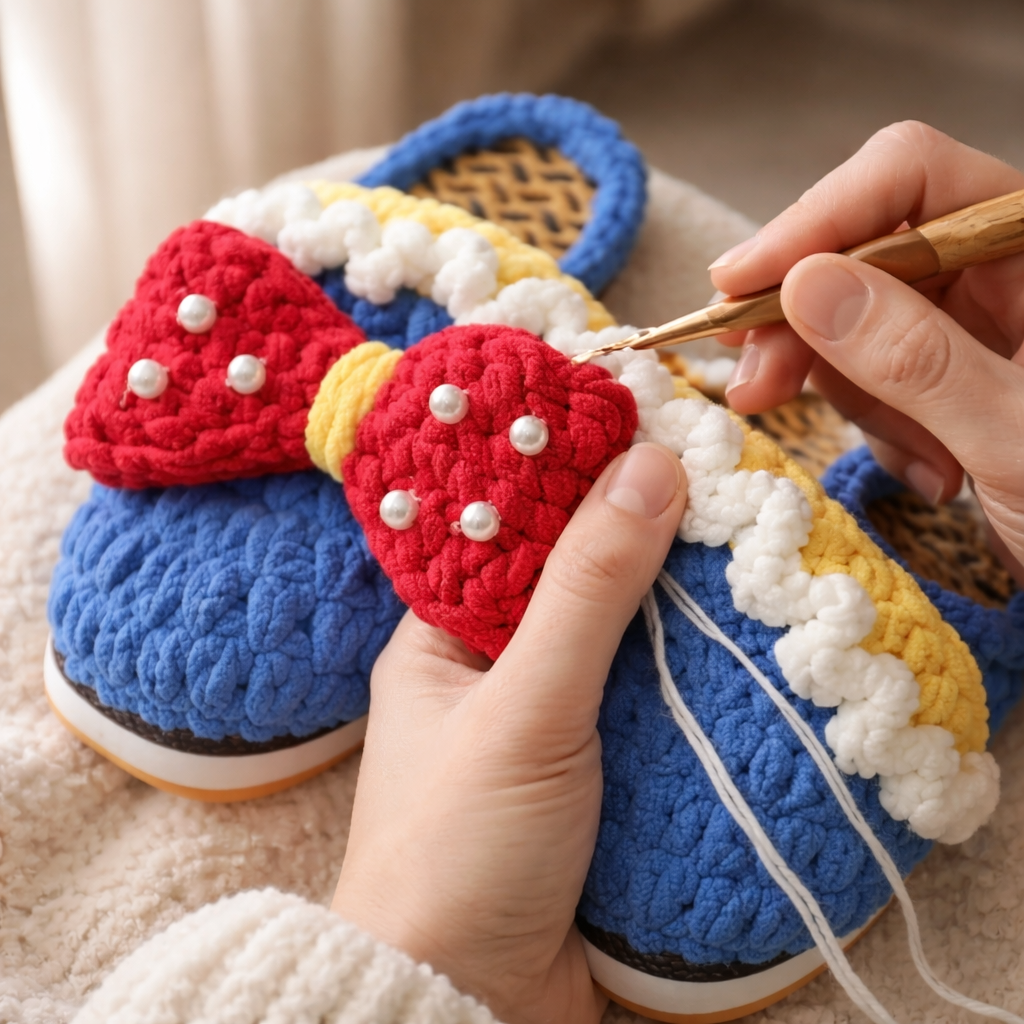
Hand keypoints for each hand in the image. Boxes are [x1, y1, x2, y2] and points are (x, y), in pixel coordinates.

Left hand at [331, 443, 687, 1023]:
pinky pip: (644, 709)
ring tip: (743, 555)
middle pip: (573, 586)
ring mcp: (542, 729)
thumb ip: (586, 591)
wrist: (464, 1009)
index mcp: (441, 640)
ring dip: (673, 618)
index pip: (511, 530)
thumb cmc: (460, 852)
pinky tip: (737, 645)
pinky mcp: (590, 781)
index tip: (646, 435)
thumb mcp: (525, 707)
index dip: (575, 480)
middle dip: (639, 549)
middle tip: (718, 492)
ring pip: (618, 647)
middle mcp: (488, 674)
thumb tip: (647, 467)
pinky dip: (686, 683)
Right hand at [709, 121, 1023, 584]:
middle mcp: (1001, 270)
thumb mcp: (1016, 435)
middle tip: (750, 384)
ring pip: (852, 324)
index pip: (912, 178)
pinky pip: (870, 382)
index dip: (816, 219)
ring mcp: (971, 327)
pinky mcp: (945, 380)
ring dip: (854, 397)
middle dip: (804, 323)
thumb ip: (914, 357)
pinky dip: (882, 432)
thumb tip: (805, 285)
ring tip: (916, 464)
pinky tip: (934, 475)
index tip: (737, 283)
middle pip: (862, 251)